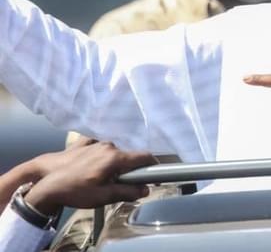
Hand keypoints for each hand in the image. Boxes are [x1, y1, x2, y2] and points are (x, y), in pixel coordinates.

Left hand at [24, 142, 155, 216]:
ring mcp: (95, 142)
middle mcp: (108, 145)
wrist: (47, 186)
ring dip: (114, 162)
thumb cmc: (76, 192)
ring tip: (104, 177)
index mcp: (115, 158)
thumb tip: (146, 189)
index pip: (143, 156)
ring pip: (114, 151)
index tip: (154, 174)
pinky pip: (99, 145)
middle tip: (123, 183)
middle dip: (130, 168)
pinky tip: (94, 162)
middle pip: (128, 156)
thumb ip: (128, 192)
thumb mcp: (104, 197)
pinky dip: (101, 153)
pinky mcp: (83, 143)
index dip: (152, 165)